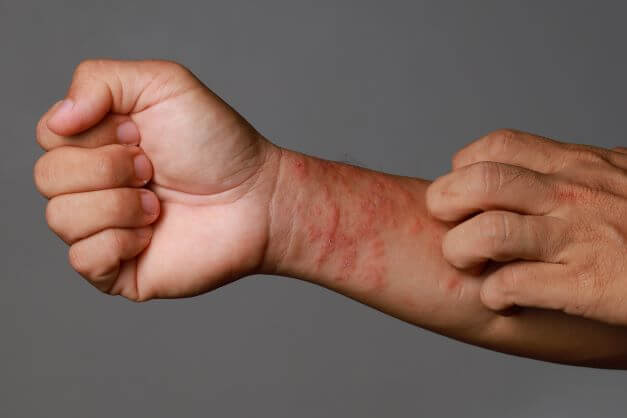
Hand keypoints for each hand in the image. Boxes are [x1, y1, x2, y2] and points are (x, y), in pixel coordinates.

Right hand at [35, 59, 280, 300]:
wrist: (256, 198)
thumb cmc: (217, 144)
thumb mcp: (163, 84)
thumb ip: (99, 80)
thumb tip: (58, 119)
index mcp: (96, 144)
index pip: (49, 136)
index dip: (94, 134)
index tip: (141, 134)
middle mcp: (92, 187)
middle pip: (47, 177)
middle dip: (110, 168)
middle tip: (153, 169)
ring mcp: (102, 230)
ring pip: (61, 218)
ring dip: (120, 205)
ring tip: (158, 203)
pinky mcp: (116, 270)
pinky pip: (83, 259)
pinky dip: (121, 242)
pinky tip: (153, 234)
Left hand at [426, 129, 626, 324]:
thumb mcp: (620, 178)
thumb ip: (582, 168)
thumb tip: (552, 161)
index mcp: (578, 166)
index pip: (497, 146)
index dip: (465, 165)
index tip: (463, 186)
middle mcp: (572, 196)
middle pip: (479, 182)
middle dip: (446, 201)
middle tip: (447, 222)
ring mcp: (578, 239)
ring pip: (487, 233)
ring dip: (461, 250)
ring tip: (468, 262)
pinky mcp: (586, 286)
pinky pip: (512, 284)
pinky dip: (493, 294)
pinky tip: (500, 298)